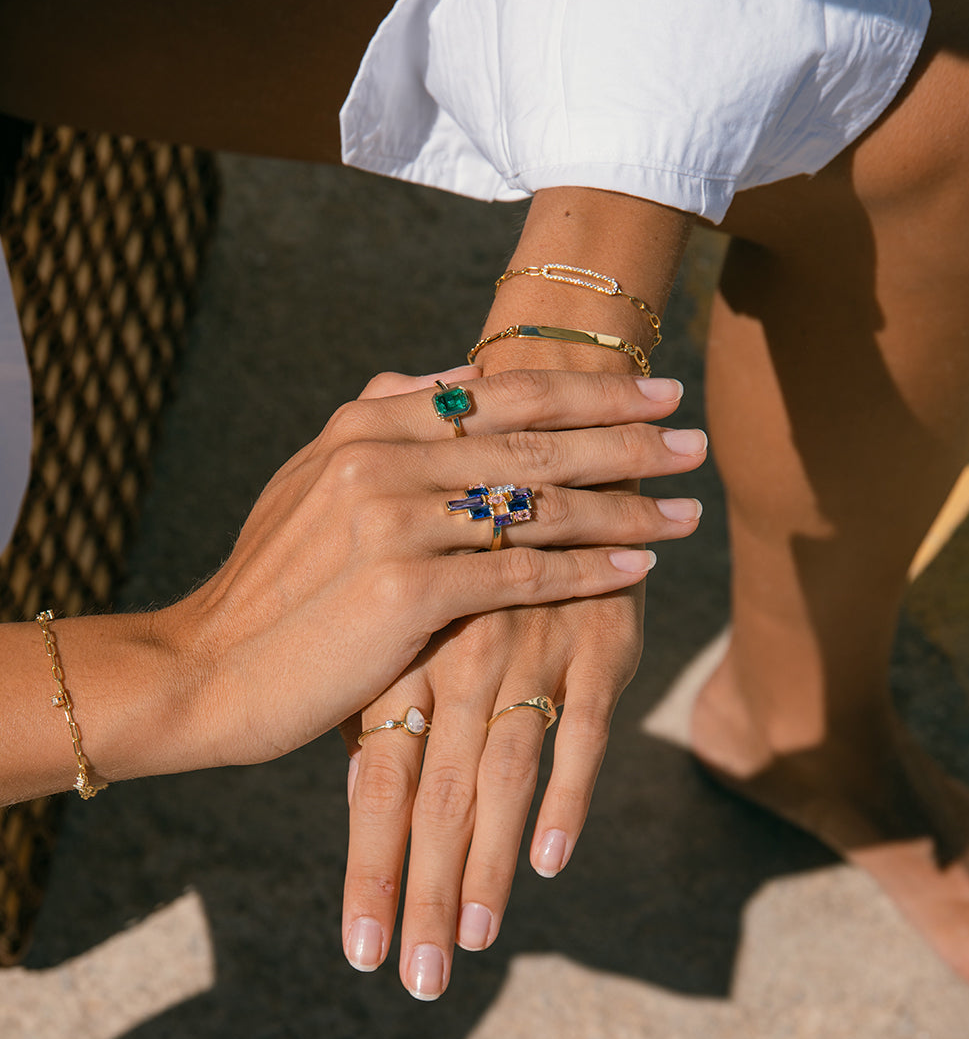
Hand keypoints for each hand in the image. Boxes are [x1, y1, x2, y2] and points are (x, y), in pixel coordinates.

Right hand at [159, 368, 692, 775]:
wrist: (206, 668)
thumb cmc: (270, 584)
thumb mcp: (311, 481)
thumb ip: (381, 420)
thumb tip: (454, 370)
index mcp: (363, 421)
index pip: (499, 390)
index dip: (586, 388)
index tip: (650, 390)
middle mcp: (382, 456)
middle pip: (535, 437)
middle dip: (626, 436)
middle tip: (692, 436)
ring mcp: (394, 521)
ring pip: (539, 504)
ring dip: (624, 505)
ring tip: (687, 506)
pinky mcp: (405, 591)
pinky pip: (522, 575)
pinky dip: (587, 570)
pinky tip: (640, 566)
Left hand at [340, 374, 706, 996]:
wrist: (533, 416)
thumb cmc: (456, 526)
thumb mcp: (408, 598)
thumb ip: (388, 687)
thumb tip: (368, 784)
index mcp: (401, 654)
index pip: (377, 787)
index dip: (372, 874)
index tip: (362, 955)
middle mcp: (453, 660)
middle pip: (431, 803)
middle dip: (421, 897)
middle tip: (417, 983)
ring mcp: (524, 652)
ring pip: (499, 780)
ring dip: (487, 869)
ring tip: (471, 948)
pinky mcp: (594, 643)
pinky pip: (580, 731)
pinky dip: (565, 797)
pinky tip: (551, 862)